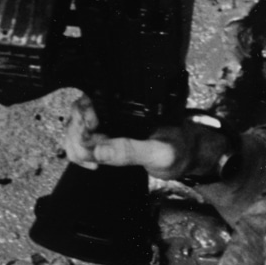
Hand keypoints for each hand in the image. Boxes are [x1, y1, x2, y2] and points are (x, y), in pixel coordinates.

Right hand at [65, 96, 231, 180]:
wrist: (189, 158)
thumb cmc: (180, 150)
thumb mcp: (159, 153)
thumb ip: (131, 151)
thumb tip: (99, 150)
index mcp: (129, 105)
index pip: (91, 101)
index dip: (81, 118)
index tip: (89, 135)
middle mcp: (117, 110)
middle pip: (78, 114)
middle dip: (76, 136)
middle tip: (90, 157)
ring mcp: (111, 123)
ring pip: (77, 128)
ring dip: (76, 146)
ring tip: (91, 162)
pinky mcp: (109, 136)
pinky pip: (85, 140)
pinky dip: (81, 152)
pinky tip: (92, 163)